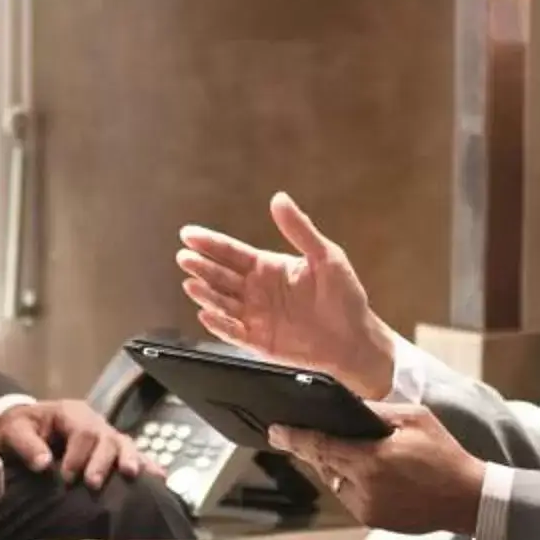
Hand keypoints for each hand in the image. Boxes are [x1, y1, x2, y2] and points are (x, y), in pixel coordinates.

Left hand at [0, 397, 148, 490]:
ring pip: (123, 443)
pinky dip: (145, 463)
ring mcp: (104, 433)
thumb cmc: (19, 427)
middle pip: (106, 438)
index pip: (83, 431)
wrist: (23, 426)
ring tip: (132, 476)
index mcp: (70, 412)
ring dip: (130, 460)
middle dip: (103, 462)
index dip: (78, 455)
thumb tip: (44, 464)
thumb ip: (27, 445)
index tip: (67, 478)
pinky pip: (131, 453)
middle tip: (93, 484)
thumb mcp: (14, 431)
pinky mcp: (109, 448)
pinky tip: (159, 476)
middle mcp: (92, 421)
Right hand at [176, 193, 393, 398]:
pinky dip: (220, 325)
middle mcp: (256, 290)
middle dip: (202, 267)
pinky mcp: (259, 341)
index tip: (188, 234)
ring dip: (206, 294)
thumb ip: (300, 230)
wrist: (355, 338)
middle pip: (221, 276)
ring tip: (191, 285)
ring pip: (222, 303)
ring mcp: (255, 316)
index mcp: (268, 267)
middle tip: (184, 258)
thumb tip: (278, 198)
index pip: (232, 253)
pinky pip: (234, 332)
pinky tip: (207, 315)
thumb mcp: (326, 257)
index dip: (210, 243)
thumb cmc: (343, 295)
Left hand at [268, 403, 487, 536]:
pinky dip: (350, 483)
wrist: (467, 498)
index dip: (295, 438)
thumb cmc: (444, 454)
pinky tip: (365, 471)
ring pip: (335, 483)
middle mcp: (363, 489)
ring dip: (334, 467)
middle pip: (324, 465)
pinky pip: (350, 497)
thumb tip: (347, 407)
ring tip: (347, 450)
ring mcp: (367, 509)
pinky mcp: (374, 521)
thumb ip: (376, 412)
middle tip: (303, 435)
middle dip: (314, 449)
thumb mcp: (414, 419)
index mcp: (371, 461)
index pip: (321, 447)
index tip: (275, 431)